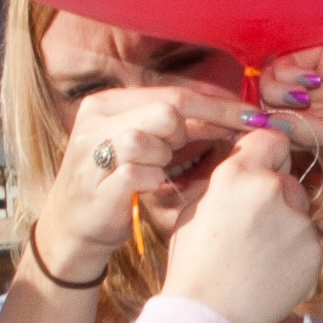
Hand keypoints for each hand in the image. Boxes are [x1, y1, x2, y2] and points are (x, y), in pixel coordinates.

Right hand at [23, 86, 232, 287]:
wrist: (70, 228)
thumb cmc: (116, 184)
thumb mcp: (144, 145)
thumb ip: (176, 124)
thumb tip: (234, 112)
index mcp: (107, 103)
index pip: (175, 93)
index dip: (218, 105)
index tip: (253, 115)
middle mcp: (95, 120)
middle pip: (166, 111)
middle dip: (189, 132)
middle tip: (185, 152)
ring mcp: (92, 153)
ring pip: (150, 139)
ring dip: (163, 159)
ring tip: (153, 170)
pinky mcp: (96, 185)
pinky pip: (141, 174)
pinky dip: (152, 182)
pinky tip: (147, 187)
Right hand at [159, 126, 322, 322]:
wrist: (209, 317)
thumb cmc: (193, 265)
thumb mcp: (195, 210)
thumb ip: (225, 183)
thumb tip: (245, 171)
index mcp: (238, 175)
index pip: (271, 138)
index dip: (267, 153)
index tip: (264, 166)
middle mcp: (273, 190)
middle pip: (286, 180)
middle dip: (275, 196)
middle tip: (252, 227)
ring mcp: (298, 222)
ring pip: (299, 212)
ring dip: (286, 225)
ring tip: (258, 256)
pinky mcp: (314, 251)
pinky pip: (307, 242)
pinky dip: (294, 253)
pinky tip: (270, 273)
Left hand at [246, 34, 322, 152]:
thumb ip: (315, 131)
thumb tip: (274, 128)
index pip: (283, 126)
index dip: (267, 129)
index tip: (262, 137)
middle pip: (273, 102)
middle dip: (267, 108)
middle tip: (287, 114)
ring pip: (278, 78)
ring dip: (276, 89)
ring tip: (301, 97)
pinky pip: (297, 55)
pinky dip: (289, 69)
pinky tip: (307, 83)